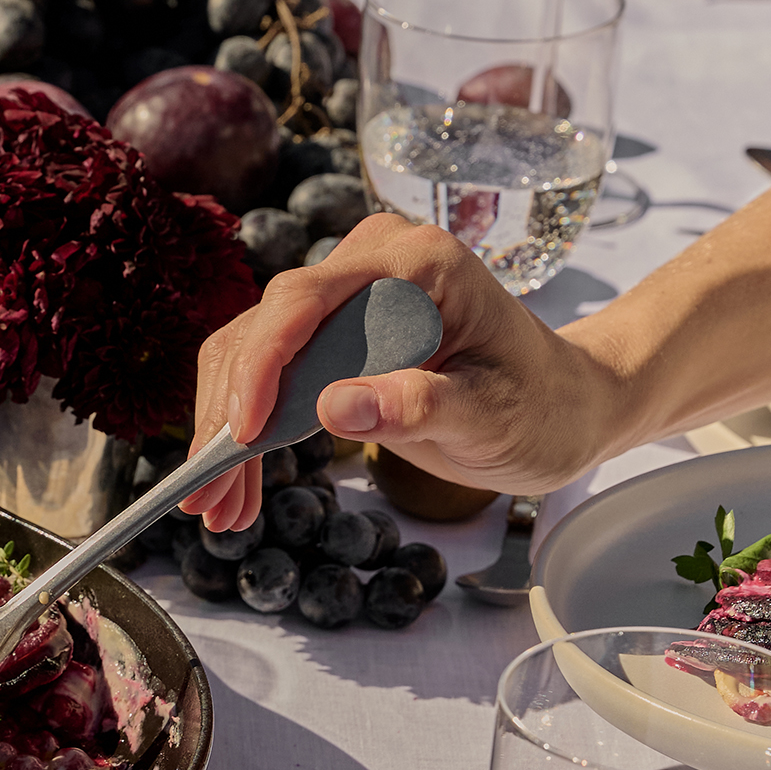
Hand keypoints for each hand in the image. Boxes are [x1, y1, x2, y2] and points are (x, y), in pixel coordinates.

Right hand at [180, 218, 618, 534]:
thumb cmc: (539, 405)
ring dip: (225, 430)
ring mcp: (345, 297)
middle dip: (229, 414)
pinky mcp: (331, 334)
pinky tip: (237, 485)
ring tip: (219, 506)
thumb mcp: (490, 417)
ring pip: (249, 353)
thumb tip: (334, 408)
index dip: (262, 365)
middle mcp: (368, 265)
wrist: (560, 404)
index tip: (243, 432)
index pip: (305, 297)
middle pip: (264, 328)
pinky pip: (266, 373)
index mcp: (414, 263)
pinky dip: (245, 432)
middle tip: (210, 495)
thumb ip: (418, 406)